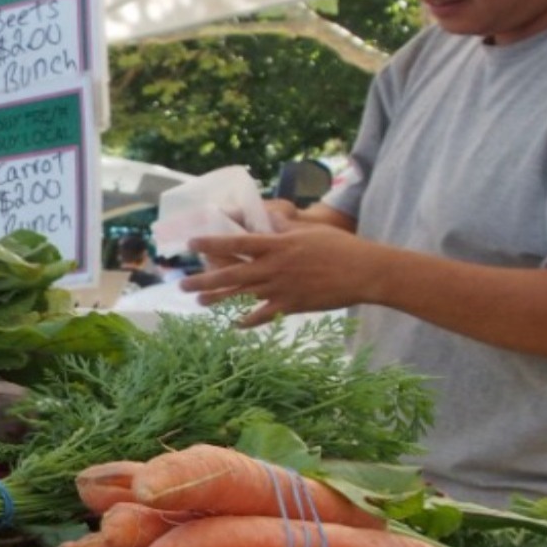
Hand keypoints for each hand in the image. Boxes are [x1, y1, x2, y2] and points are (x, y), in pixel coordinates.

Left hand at [180, 224, 373, 326]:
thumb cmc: (340, 248)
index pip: (237, 243)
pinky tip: (234, 324)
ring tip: (200, 302)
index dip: (212, 242)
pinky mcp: (292, 306)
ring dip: (219, 300)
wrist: (364, 272)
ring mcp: (282, 289)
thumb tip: (268, 222)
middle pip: (231, 274)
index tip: (191, 243)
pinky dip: (247, 321)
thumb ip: (284, 229)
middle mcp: (274, 267)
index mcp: (277, 245)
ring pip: (242, 296)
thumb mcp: (309, 232)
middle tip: (182, 284)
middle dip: (204, 279)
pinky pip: (263, 316)